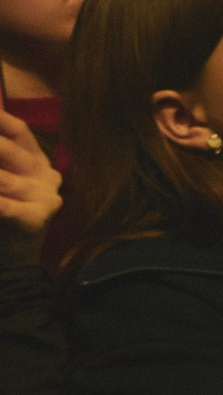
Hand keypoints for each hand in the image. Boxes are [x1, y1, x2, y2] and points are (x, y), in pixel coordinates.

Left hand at [0, 109, 63, 263]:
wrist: (11, 262)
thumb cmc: (1, 216)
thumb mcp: (2, 181)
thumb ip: (3, 156)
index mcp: (38, 162)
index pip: (18, 131)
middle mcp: (47, 176)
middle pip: (9, 150)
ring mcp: (45, 197)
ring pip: (4, 179)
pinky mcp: (36, 219)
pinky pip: (5, 206)